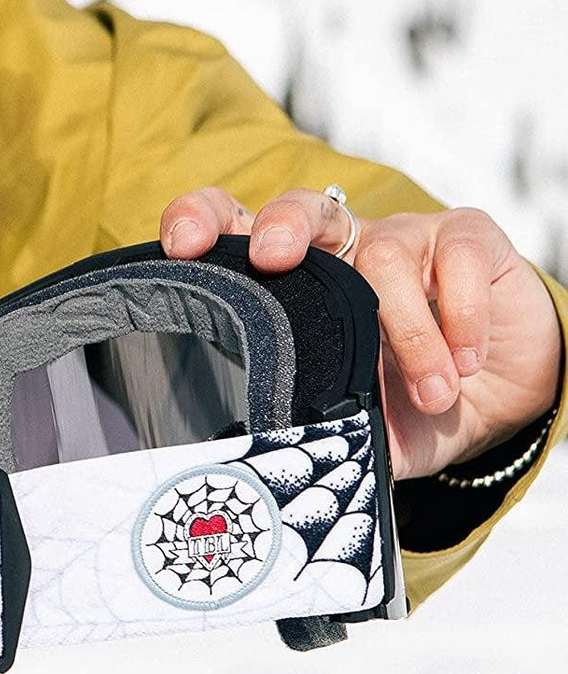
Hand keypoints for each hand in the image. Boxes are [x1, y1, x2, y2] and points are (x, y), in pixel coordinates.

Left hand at [159, 187, 562, 479]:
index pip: (233, 229)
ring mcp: (403, 237)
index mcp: (291, 283)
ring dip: (407, 333)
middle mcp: (341, 248)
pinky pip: (457, 256)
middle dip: (282, 224)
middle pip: (302, 208)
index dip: (202, 222)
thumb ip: (299, 432)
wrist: (492, 405)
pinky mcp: (466, 239)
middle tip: (272, 258)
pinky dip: (460, 316)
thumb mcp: (341, 427)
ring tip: (432, 395)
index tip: (181, 246)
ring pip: (385, 254)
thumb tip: (249, 464)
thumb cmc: (399, 407)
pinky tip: (465, 364)